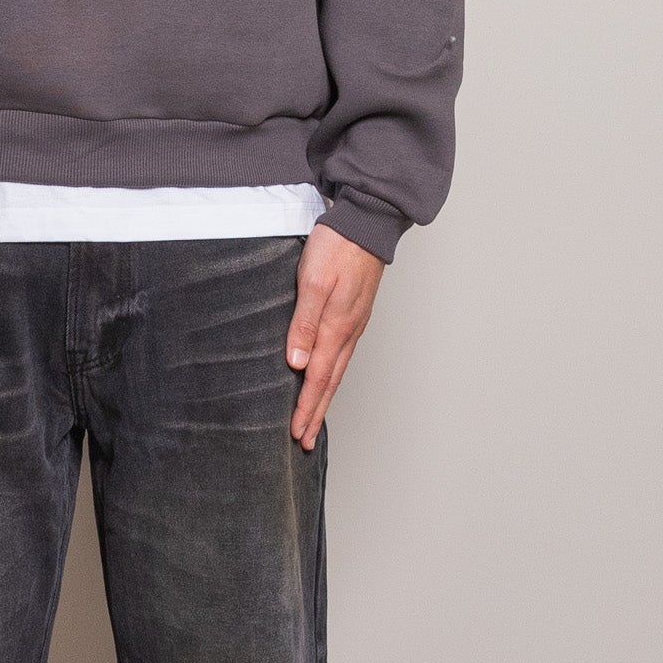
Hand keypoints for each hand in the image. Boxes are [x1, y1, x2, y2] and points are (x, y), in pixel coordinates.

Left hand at [285, 223, 384, 449]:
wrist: (366, 222)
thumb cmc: (337, 247)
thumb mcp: (314, 282)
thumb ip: (304, 323)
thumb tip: (298, 363)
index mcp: (337, 327)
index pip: (318, 378)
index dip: (306, 407)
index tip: (296, 433)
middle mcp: (348, 332)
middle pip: (331, 382)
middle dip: (316, 413)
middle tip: (304, 440)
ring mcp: (354, 324)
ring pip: (338, 370)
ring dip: (324, 398)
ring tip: (313, 418)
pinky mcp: (354, 314)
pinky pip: (342, 355)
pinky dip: (332, 375)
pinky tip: (326, 377)